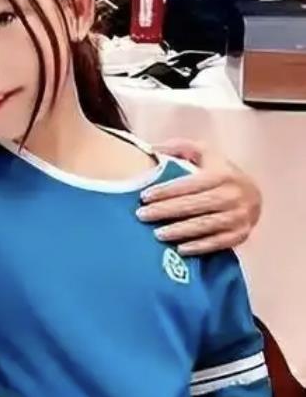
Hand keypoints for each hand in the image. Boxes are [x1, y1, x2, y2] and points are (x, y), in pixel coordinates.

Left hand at [139, 139, 261, 255]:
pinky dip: (199, 246)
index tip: (144, 196)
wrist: (253, 195)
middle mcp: (234, 196)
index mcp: (224, 175)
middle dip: (166, 211)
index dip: (166, 191)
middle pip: (195, 205)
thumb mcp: (205, 154)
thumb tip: (151, 148)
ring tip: (157, 234)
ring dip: (179, 231)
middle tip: (142, 215)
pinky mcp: (241, 235)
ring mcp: (240, 217)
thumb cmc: (219, 173)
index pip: (190, 184)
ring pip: (205, 225)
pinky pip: (218, 243)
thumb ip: (180, 147)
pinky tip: (180, 249)